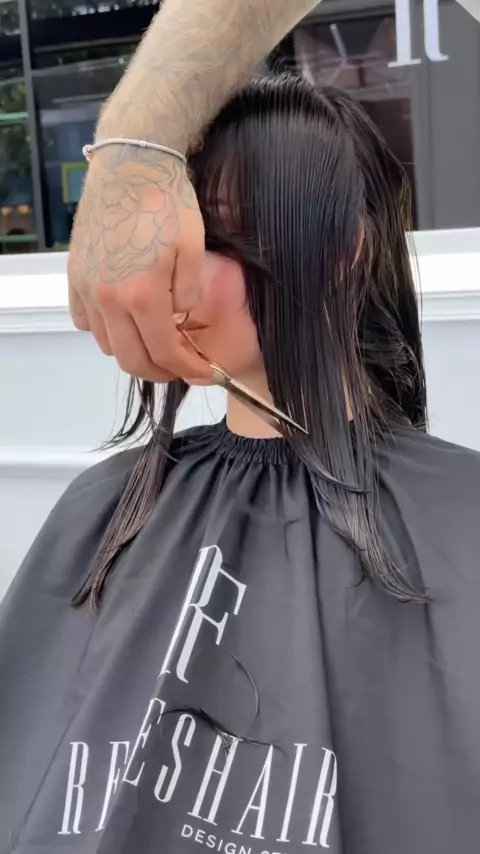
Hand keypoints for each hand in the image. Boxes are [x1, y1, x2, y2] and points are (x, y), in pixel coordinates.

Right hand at [67, 148, 212, 382]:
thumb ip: (189, 293)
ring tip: (156, 341)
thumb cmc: (167, 200)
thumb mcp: (194, 247)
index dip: (188, 368)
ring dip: (133, 351)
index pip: (165, 352)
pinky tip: (125, 321)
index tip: (205, 371)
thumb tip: (180, 319)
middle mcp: (108, 299)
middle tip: (181, 366)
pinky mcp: (75, 275)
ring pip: (107, 344)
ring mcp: (87, 288)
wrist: (130, 163)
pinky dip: (105, 331)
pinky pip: (85, 320)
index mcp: (142, 295)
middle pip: (132, 359)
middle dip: (161, 372)